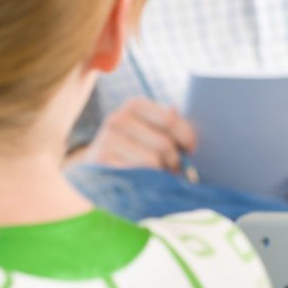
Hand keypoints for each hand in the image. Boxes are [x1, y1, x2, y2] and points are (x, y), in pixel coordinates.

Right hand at [78, 98, 196, 171]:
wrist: (97, 170)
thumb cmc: (133, 148)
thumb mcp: (150, 130)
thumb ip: (168, 122)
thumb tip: (175, 109)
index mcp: (134, 105)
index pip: (170, 119)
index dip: (186, 137)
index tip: (190, 150)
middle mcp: (118, 118)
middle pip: (164, 144)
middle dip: (174, 161)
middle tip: (173, 169)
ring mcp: (106, 140)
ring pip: (152, 162)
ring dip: (161, 174)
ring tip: (158, 176)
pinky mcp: (100, 162)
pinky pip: (136, 176)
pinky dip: (145, 182)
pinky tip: (142, 182)